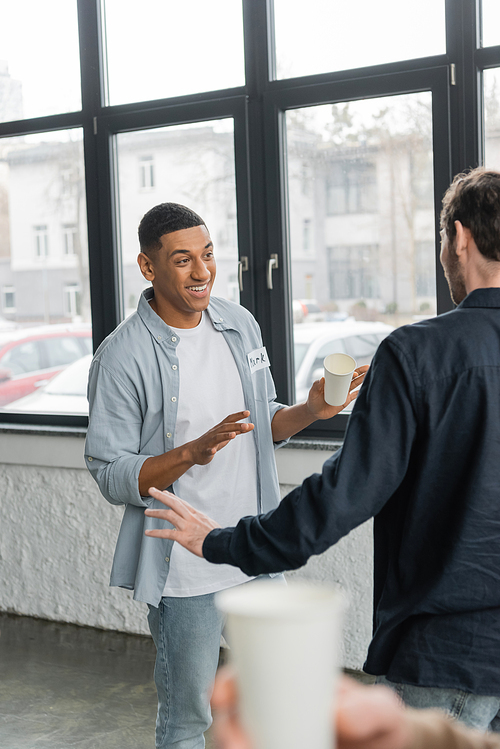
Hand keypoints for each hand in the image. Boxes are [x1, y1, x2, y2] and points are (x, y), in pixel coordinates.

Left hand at [144, 488, 219, 556]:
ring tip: (146, 512)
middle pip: (173, 503)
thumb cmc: (218, 537)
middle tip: (151, 490)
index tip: (165, 492)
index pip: (182, 502)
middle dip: (161, 495)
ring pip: (168, 515)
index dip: (172, 497)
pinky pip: (167, 533)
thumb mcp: (210, 524)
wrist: (222, 544)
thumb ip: (201, 522)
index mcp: (197, 514)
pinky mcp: (183, 537)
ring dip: (156, 512)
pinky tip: (148, 532)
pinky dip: (156, 532)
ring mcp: (186, 527)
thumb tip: (199, 523)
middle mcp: (190, 517)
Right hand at [186, 411, 253, 465]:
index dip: (238, 415)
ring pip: (217, 437)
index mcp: (220, 429)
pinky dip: (211, 450)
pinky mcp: (205, 451)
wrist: (193, 451)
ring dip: (225, 435)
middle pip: (225, 427)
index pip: (229, 420)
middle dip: (235, 426)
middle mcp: (214, 433)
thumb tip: (251, 426)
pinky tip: (214, 450)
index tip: (247, 412)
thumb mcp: (226, 435)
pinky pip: (208, 450)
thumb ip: (238, 431)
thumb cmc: (212, 442)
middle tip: (246, 425)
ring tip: (234, 435)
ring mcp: (209, 442)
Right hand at [211, 670, 411, 748]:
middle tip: (240, 743)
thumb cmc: (384, 724)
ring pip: (242, 743)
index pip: (245, 680)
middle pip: (232, 720)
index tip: (223, 695)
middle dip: (226, 731)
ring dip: (237, 746)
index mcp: (287, 688)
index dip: (226, 685)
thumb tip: (337, 715)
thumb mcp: (383, 709)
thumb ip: (371, 710)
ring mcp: (278, 742)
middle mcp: (275, 716)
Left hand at [306, 366, 368, 420]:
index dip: (350, 371)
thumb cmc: (313, 399)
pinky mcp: (345, 401)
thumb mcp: (313, 392)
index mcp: (333, 380)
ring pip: (355, 385)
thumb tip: (322, 379)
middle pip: (352, 377)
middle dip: (361, 372)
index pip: (343, 374)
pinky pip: (354, 396)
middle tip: (368, 367)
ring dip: (362, 380)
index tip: (355, 372)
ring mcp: (343, 393)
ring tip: (370, 375)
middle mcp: (340, 385)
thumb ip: (316, 386)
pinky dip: (360, 393)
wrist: (314, 412)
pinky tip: (366, 389)